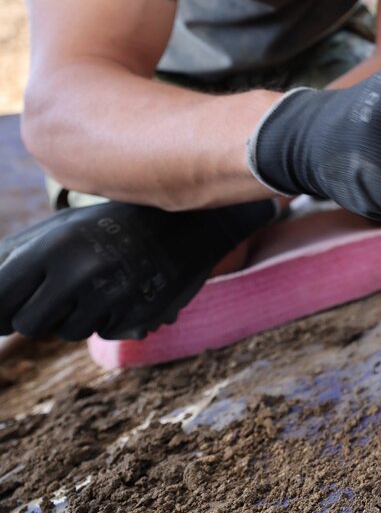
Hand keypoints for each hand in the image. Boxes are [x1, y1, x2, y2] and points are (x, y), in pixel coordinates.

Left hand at [0, 198, 277, 340]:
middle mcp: (81, 272)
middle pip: (28, 323)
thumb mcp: (62, 226)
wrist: (187, 223)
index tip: (5, 313)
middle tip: (55, 296)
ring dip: (75, 315)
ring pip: (66, 332)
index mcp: (55, 246)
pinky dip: (108, 318)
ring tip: (97, 284)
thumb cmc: (111, 223)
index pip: (0, 296)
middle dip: (36, 314)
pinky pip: (103, 333)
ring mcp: (112, 295)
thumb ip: (15, 255)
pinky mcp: (138, 315)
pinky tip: (123, 289)